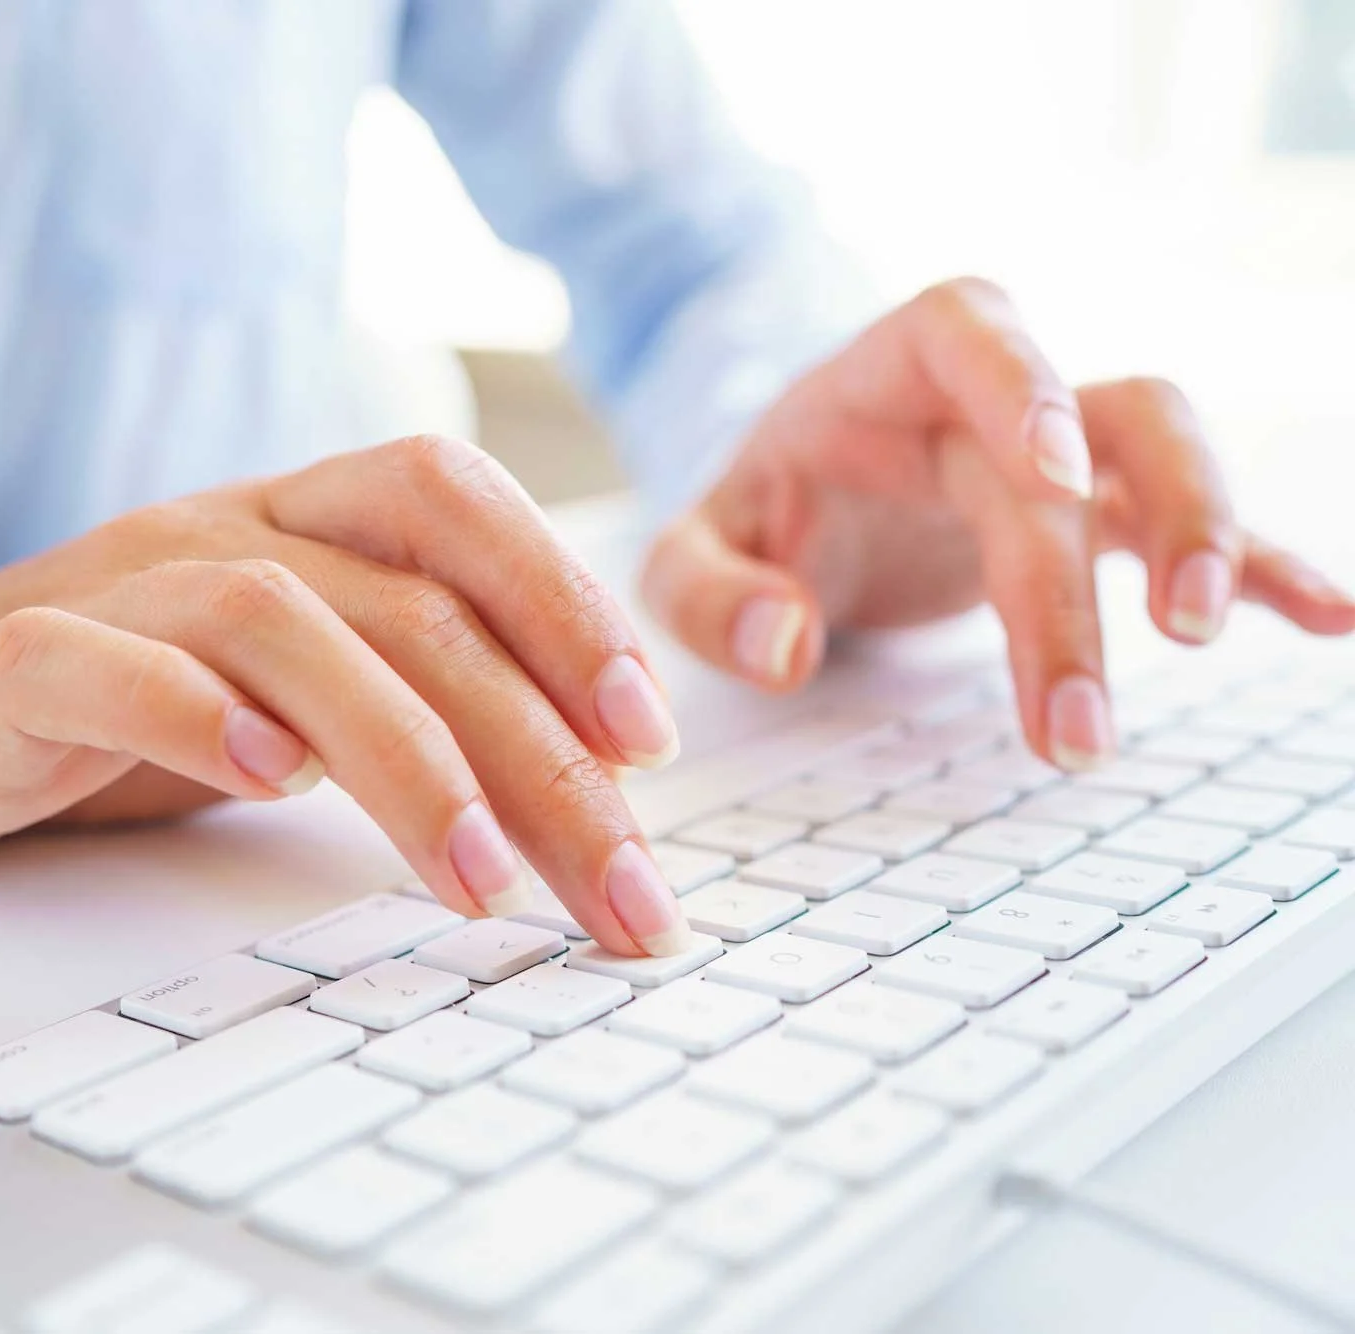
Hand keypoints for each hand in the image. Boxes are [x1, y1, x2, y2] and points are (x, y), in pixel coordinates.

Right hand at [0, 437, 695, 955]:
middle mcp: (213, 530)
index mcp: (290, 523)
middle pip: (403, 599)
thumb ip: (399, 700)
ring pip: (273, 619)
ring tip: (479, 877)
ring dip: (399, 751)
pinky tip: (267, 784)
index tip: (649, 740)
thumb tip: (581, 787)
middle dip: (534, 746)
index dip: (563, 600)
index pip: (450, 501)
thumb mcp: (275, 692)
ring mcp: (106, 588)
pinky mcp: (5, 668)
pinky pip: (100, 663)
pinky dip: (193, 713)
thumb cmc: (107, 716)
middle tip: (616, 884)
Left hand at [641, 277, 1354, 767]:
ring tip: (1199, 635)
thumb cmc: (758, 513)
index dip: (1019, 382)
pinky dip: (1262, 563)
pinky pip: (1192, 523)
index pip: (966, 330)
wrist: (807, 498)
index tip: (1051, 473)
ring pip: (1161, 446)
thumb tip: (783, 646)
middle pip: (1071, 447)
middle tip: (1075, 729)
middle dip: (1074, 592)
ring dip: (1200, 532)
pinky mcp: (1099, 511)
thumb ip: (706, 594)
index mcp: (884, 372)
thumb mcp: (686, 553)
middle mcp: (989, 396)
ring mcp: (1058, 448)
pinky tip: (1327, 615)